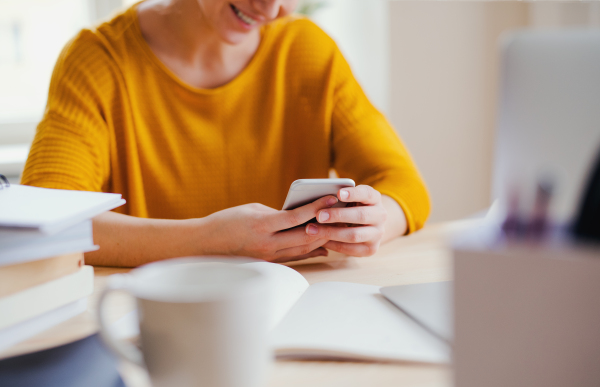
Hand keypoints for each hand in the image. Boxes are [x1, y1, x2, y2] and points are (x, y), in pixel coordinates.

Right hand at [202, 195, 338, 262]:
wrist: (206, 244)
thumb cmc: (227, 221)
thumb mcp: (253, 209)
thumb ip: (277, 213)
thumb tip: (299, 217)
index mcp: (263, 226)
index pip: (297, 217)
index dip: (317, 207)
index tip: (332, 197)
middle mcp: (268, 244)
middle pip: (306, 237)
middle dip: (326, 226)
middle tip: (342, 215)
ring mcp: (269, 257)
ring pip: (303, 250)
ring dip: (321, 240)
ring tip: (336, 229)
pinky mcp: (269, 263)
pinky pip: (295, 258)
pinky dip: (310, 252)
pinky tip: (323, 247)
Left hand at [304, 185, 386, 256]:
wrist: (369, 225)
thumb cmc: (352, 206)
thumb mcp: (351, 198)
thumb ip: (341, 196)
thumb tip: (318, 199)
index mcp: (375, 198)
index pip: (366, 194)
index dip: (353, 194)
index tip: (338, 193)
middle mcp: (380, 215)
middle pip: (360, 216)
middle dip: (338, 215)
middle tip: (318, 215)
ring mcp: (377, 234)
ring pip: (354, 235)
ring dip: (331, 232)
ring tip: (312, 229)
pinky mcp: (371, 249)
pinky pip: (350, 249)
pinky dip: (334, 245)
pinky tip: (320, 241)